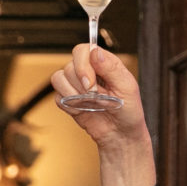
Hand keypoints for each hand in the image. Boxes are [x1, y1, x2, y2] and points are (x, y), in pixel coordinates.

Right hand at [51, 45, 156, 185]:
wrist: (121, 135)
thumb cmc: (129, 111)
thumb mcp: (127, 87)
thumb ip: (111, 68)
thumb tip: (95, 51)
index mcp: (103, 63)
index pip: (82, 50)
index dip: (83, 65)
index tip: (91, 84)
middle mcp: (87, 71)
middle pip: (69, 65)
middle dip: (80, 84)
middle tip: (95, 97)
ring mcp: (76, 85)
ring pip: (58, 78)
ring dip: (74, 94)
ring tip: (91, 104)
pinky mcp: (68, 100)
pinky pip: (57, 96)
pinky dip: (69, 105)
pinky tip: (83, 110)